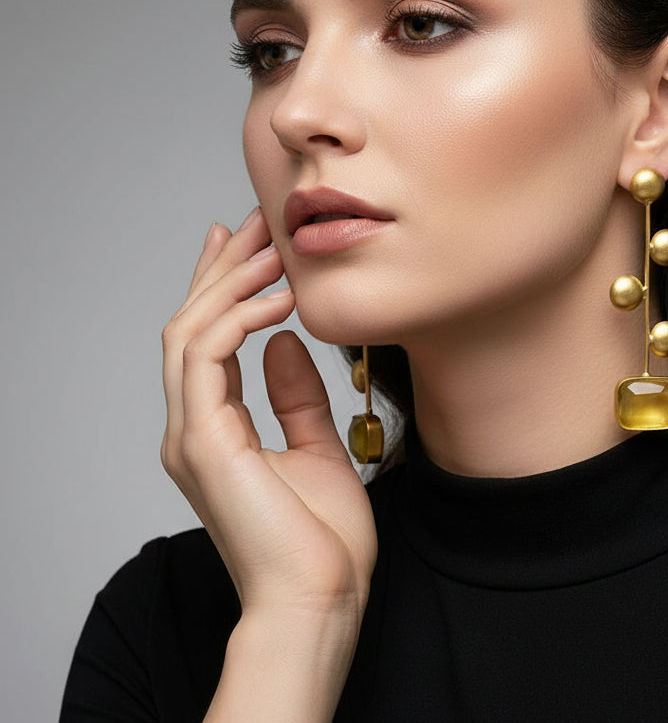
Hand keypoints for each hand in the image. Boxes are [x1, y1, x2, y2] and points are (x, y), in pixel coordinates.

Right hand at [160, 208, 376, 621]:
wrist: (320, 600)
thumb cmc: (322, 540)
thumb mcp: (318, 448)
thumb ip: (295, 396)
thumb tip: (283, 343)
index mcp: (215, 431)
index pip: (207, 341)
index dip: (223, 288)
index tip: (245, 244)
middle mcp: (193, 429)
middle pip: (191, 326)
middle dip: (222, 270)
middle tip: (253, 223)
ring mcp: (191, 437)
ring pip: (188, 333)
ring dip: (229, 284)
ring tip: (270, 249)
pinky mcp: (203, 444)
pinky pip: (206, 359)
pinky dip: (238, 319)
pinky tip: (279, 300)